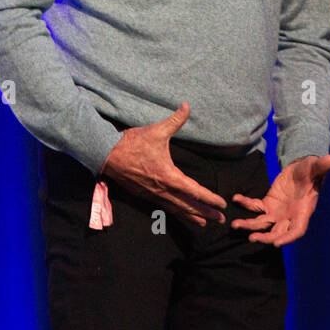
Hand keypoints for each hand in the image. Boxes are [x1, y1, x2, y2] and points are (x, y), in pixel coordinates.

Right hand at [100, 103, 226, 227]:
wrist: (107, 154)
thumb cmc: (133, 143)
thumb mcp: (157, 131)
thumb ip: (175, 120)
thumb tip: (187, 106)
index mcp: (169, 176)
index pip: (194, 191)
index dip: (209, 198)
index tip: (221, 204)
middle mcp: (162, 190)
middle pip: (189, 206)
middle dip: (206, 213)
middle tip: (221, 220)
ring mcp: (153, 194)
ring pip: (177, 209)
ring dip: (192, 217)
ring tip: (205, 224)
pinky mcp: (145, 195)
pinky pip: (165, 207)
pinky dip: (176, 212)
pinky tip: (181, 214)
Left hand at [231, 154, 329, 245]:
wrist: (301, 169)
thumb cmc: (311, 170)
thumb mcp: (315, 167)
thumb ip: (321, 166)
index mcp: (303, 211)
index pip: (297, 230)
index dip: (287, 238)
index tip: (276, 244)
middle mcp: (289, 216)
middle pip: (277, 232)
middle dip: (265, 237)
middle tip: (252, 238)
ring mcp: (278, 212)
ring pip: (263, 223)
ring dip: (250, 226)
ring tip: (236, 225)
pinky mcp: (268, 204)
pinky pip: (255, 207)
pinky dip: (246, 204)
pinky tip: (237, 198)